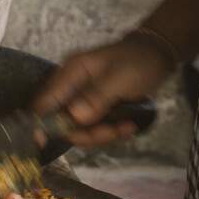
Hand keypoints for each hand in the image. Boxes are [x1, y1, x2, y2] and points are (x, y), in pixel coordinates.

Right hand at [29, 33, 176, 146]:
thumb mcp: (119, 78)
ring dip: (102, 134)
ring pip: (80, 129)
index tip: (44, 143)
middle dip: (87, 133)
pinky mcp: (94, 109)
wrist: (158, 55)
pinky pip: (93, 128)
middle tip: (113, 132)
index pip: (43, 102)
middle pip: (62, 122)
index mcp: (70, 74)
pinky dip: (110, 131)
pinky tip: (128, 126)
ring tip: (128, 127)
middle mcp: (71, 89)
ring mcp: (82, 100)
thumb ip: (96, 97)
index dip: (41, 124)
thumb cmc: (138, 61)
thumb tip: (74, 117)